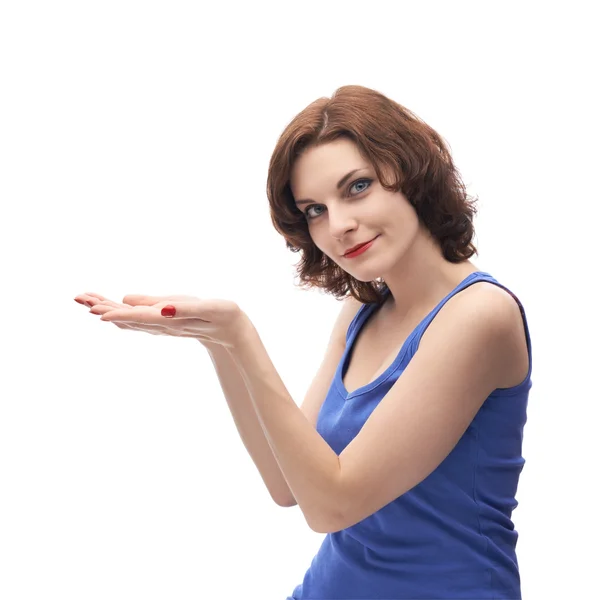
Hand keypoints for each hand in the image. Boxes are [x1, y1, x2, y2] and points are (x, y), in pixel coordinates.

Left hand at [74, 292, 250, 348]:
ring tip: (86, 301)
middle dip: (104, 308)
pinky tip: (110, 310)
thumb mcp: (206, 308)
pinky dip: (119, 312)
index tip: (97, 313)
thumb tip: (160, 309)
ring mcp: (162, 325)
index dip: (119, 314)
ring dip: (108, 309)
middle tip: (80, 298)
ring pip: (129, 317)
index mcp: (172, 320)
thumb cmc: (223, 315)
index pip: (141, 317)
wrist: (231, 331)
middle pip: (128, 317)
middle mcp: (162, 324)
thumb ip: (183, 308)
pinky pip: (136, 317)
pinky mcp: (163, 322)